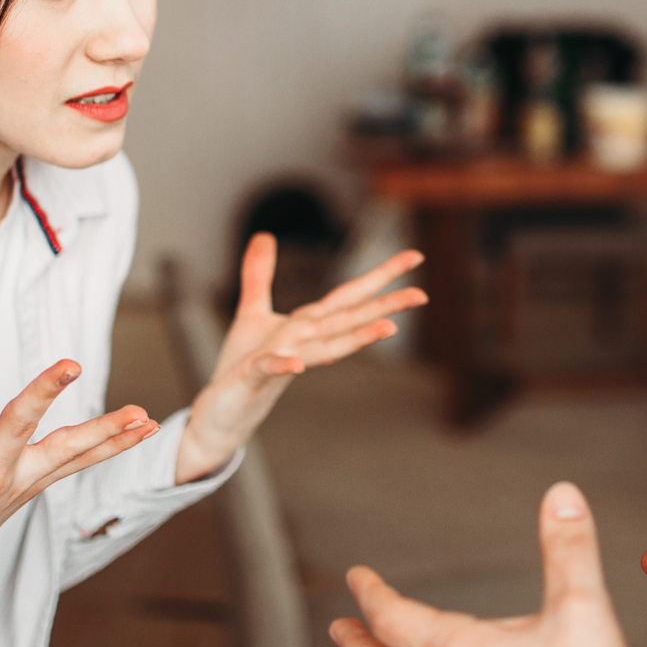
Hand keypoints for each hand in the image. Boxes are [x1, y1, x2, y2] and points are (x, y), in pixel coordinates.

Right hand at [0, 338, 159, 621]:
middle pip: (21, 431)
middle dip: (45, 396)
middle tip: (71, 364)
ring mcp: (20, 484)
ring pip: (68, 453)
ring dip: (106, 433)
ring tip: (141, 414)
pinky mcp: (37, 486)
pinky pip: (80, 464)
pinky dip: (112, 446)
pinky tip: (145, 428)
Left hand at [173, 235, 426, 481]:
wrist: (223, 412)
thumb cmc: (241, 365)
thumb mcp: (252, 310)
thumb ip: (260, 272)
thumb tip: (264, 234)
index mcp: (308, 324)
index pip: (350, 295)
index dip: (382, 275)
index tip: (415, 257)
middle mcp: (305, 342)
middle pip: (350, 319)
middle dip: (386, 306)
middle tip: (423, 295)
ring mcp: (285, 360)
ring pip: (326, 346)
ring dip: (357, 337)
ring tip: (390, 327)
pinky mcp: (254, 375)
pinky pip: (270, 367)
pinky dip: (284, 364)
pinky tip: (297, 365)